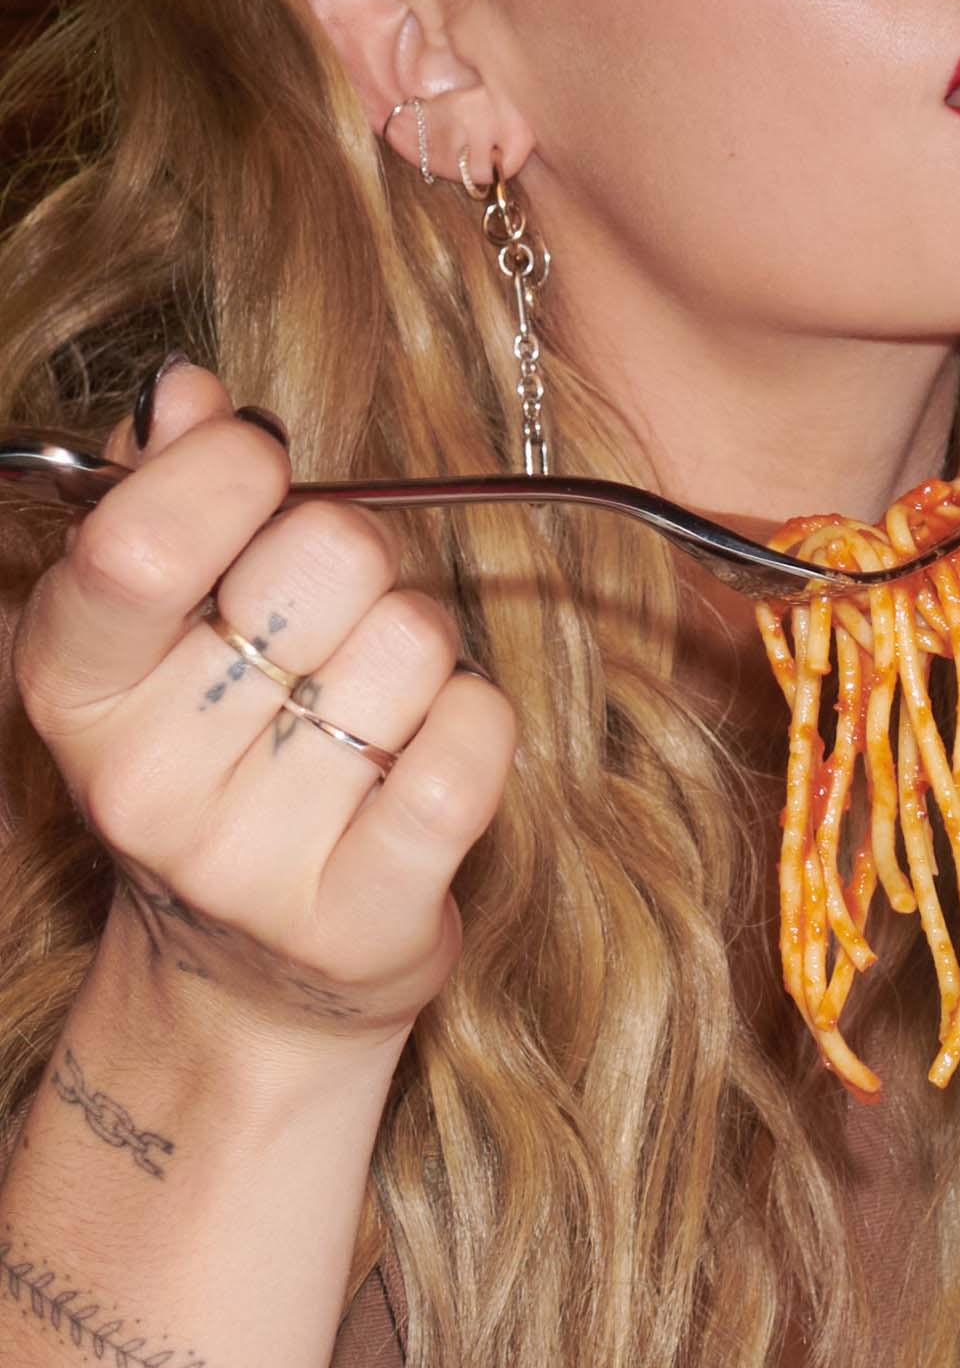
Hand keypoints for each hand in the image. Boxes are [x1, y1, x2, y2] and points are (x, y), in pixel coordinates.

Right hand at [16, 363, 515, 1046]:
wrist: (255, 972)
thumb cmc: (226, 761)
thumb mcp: (163, 635)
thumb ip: (171, 501)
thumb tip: (189, 395)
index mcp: (71, 688)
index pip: (140, 542)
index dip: (236, 468)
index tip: (265, 468)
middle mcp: (142, 779)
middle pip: (327, 559)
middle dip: (360, 561)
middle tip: (335, 624)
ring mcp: (248, 858)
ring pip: (417, 644)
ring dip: (424, 655)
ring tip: (372, 712)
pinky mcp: (364, 913)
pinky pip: (476, 739)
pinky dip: (480, 723)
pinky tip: (429, 756)